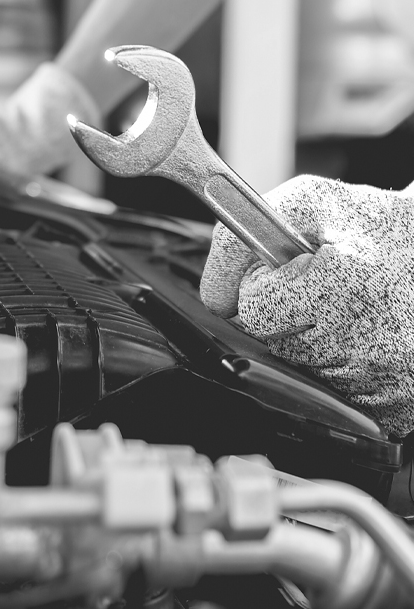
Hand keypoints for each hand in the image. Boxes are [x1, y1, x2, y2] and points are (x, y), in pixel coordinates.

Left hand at [200, 175, 413, 436]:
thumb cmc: (369, 225)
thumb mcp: (304, 203)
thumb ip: (238, 242)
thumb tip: (213, 302)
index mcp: (346, 284)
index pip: (255, 310)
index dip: (263, 287)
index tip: (294, 271)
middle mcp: (371, 338)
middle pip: (274, 344)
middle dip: (287, 316)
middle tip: (328, 290)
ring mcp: (388, 378)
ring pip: (302, 370)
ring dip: (315, 341)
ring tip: (353, 309)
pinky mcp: (399, 405)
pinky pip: (336, 396)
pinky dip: (343, 368)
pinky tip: (366, 336)